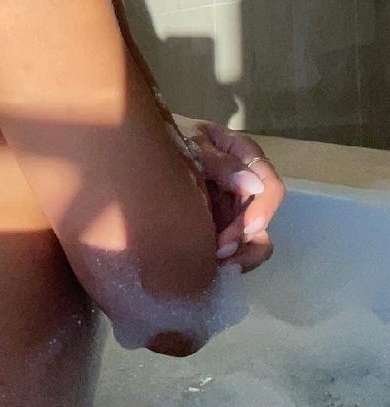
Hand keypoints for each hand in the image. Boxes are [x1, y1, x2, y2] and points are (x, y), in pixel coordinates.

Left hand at [178, 117, 284, 273]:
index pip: (268, 181)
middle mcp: (245, 181)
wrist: (138, 150)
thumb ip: (220, 163)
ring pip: (256, 237)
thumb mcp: (191, 144)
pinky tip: (214, 266)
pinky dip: (232, 260)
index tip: (247, 227)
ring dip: (241, 254)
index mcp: (241, 153)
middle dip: (243, 236)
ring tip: (217, 263)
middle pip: (262, 215)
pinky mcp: (223, 225)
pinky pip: (239, 249)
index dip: (263, 207)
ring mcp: (234, 205)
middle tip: (220, 250)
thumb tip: (254, 186)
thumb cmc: (168, 139)